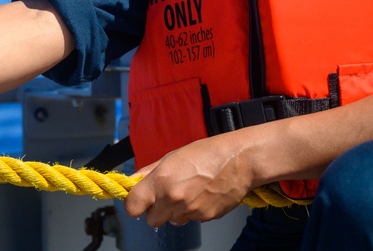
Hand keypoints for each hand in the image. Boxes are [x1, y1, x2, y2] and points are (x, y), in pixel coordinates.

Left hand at [123, 134, 253, 227]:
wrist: (239, 160)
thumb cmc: (208, 152)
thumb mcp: (173, 155)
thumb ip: (150, 171)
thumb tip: (134, 180)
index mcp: (161, 180)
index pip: (133, 206)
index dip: (134, 205)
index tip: (138, 202)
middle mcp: (173, 198)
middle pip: (151, 220)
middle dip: (155, 210)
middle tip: (166, 196)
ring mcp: (190, 210)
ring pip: (172, 221)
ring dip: (175, 211)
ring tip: (189, 191)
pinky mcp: (204, 218)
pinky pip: (190, 220)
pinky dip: (192, 211)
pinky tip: (201, 195)